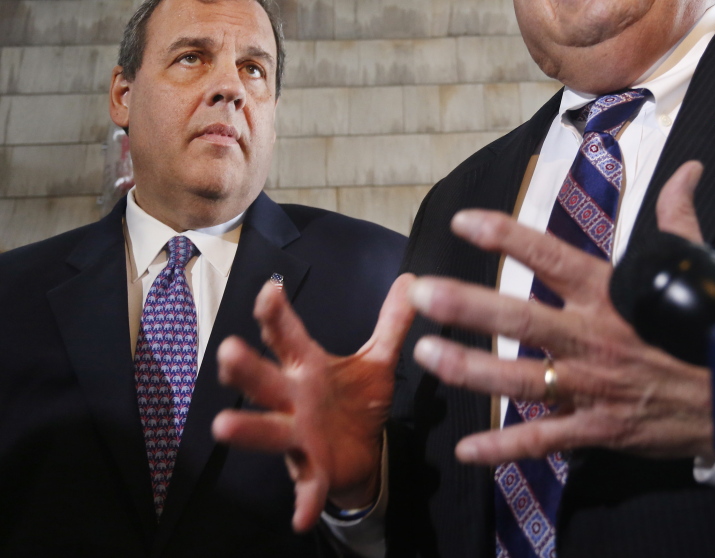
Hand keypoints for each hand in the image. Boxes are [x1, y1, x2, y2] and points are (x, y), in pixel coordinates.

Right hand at [212, 274, 416, 530]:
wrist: (363, 453)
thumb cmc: (355, 401)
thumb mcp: (377, 361)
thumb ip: (391, 324)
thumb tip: (410, 280)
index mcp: (308, 369)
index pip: (287, 336)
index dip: (276, 313)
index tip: (269, 289)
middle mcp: (295, 400)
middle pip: (265, 381)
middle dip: (246, 368)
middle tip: (227, 351)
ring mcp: (299, 436)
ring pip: (269, 431)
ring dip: (248, 430)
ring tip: (222, 426)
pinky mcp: (316, 470)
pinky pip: (308, 487)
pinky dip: (305, 501)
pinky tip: (301, 517)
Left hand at [409, 160, 713, 464]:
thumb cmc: (703, 329)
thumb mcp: (694, 268)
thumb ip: (678, 217)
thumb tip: (690, 168)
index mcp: (611, 295)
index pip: (553, 257)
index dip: (509, 237)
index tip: (465, 221)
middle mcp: (595, 338)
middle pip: (524, 319)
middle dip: (470, 306)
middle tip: (422, 292)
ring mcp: (594, 387)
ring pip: (524, 379)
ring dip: (471, 369)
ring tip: (425, 353)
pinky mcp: (599, 429)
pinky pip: (545, 438)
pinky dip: (506, 447)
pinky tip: (466, 450)